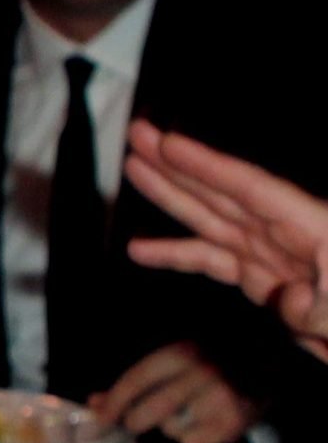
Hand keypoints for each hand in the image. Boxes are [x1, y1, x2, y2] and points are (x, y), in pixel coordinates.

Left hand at [88, 341, 258, 442]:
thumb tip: (93, 403)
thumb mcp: (174, 360)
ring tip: (189, 413)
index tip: (100, 419)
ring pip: (170, 430)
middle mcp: (199, 373)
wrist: (270, 363)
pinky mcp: (233, 421)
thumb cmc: (211, 362)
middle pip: (147, 412)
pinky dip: (193, 439)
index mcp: (179, 353)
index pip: (134, 381)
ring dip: (171, 427)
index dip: (113, 403)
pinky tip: (207, 424)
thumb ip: (135, 382)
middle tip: (137, 421)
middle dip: (135, 421)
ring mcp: (219, 397)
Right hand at [124, 121, 327, 362]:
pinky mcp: (265, 283)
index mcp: (314, 229)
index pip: (252, 190)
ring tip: (134, 170)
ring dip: (172, 197)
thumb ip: (320, 306)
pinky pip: (214, 263)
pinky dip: (177, 255)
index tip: (168, 143)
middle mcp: (290, 236)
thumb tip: (285, 299)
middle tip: (138, 136)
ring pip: (214, 221)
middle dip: (180, 166)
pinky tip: (141, 250)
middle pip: (226, 194)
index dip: (207, 167)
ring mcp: (275, 258)